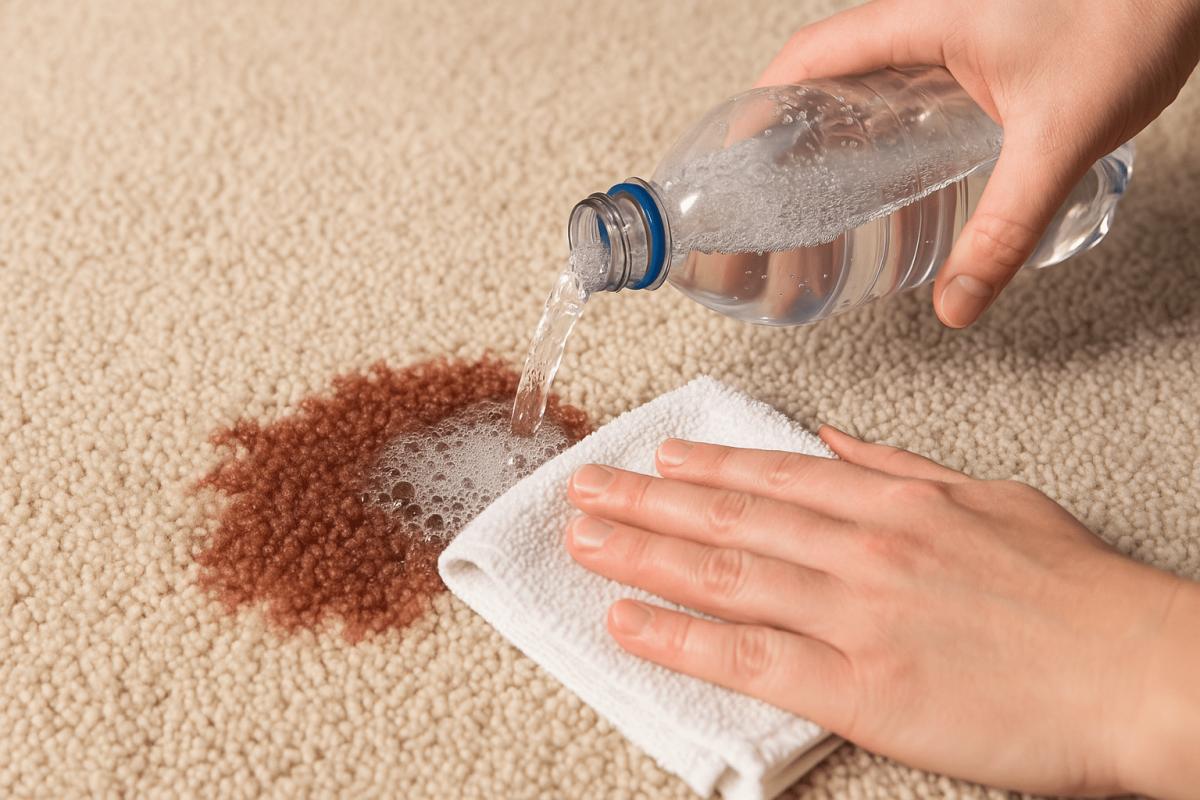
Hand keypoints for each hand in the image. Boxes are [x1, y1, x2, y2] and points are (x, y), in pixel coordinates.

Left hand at [564, 429, 1199, 796]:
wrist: (1142, 674)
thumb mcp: (990, 499)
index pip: (771, 477)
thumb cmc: (1079, 592)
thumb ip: (900, 468)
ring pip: (721, 574)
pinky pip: (745, 656)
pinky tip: (626, 620)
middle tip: (583, 489)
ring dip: (639, 554)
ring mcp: (853, 613)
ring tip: (581, 539)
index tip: (652, 459)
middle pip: (727, 519)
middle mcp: (861, 546)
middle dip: (644, 503)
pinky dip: (678, 636)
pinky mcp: (858, 687)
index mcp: (894, 501)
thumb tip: (833, 440)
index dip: (702, 468)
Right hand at [758, 0, 1199, 327]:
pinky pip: (901, 91)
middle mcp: (922, 24)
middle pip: (821, 80)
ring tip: (807, 207)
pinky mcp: (974, 49)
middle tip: (764, 206)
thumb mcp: (1059, 137)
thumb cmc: (1134, 18)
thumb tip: (957, 304)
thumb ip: (1006, 227)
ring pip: (859, 87)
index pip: (808, 57)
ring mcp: (946, 35)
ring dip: (827, 142)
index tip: (731, 161)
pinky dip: (876, 135)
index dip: (757, 108)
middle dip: (782, 143)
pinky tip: (881, 181)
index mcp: (920, 20)